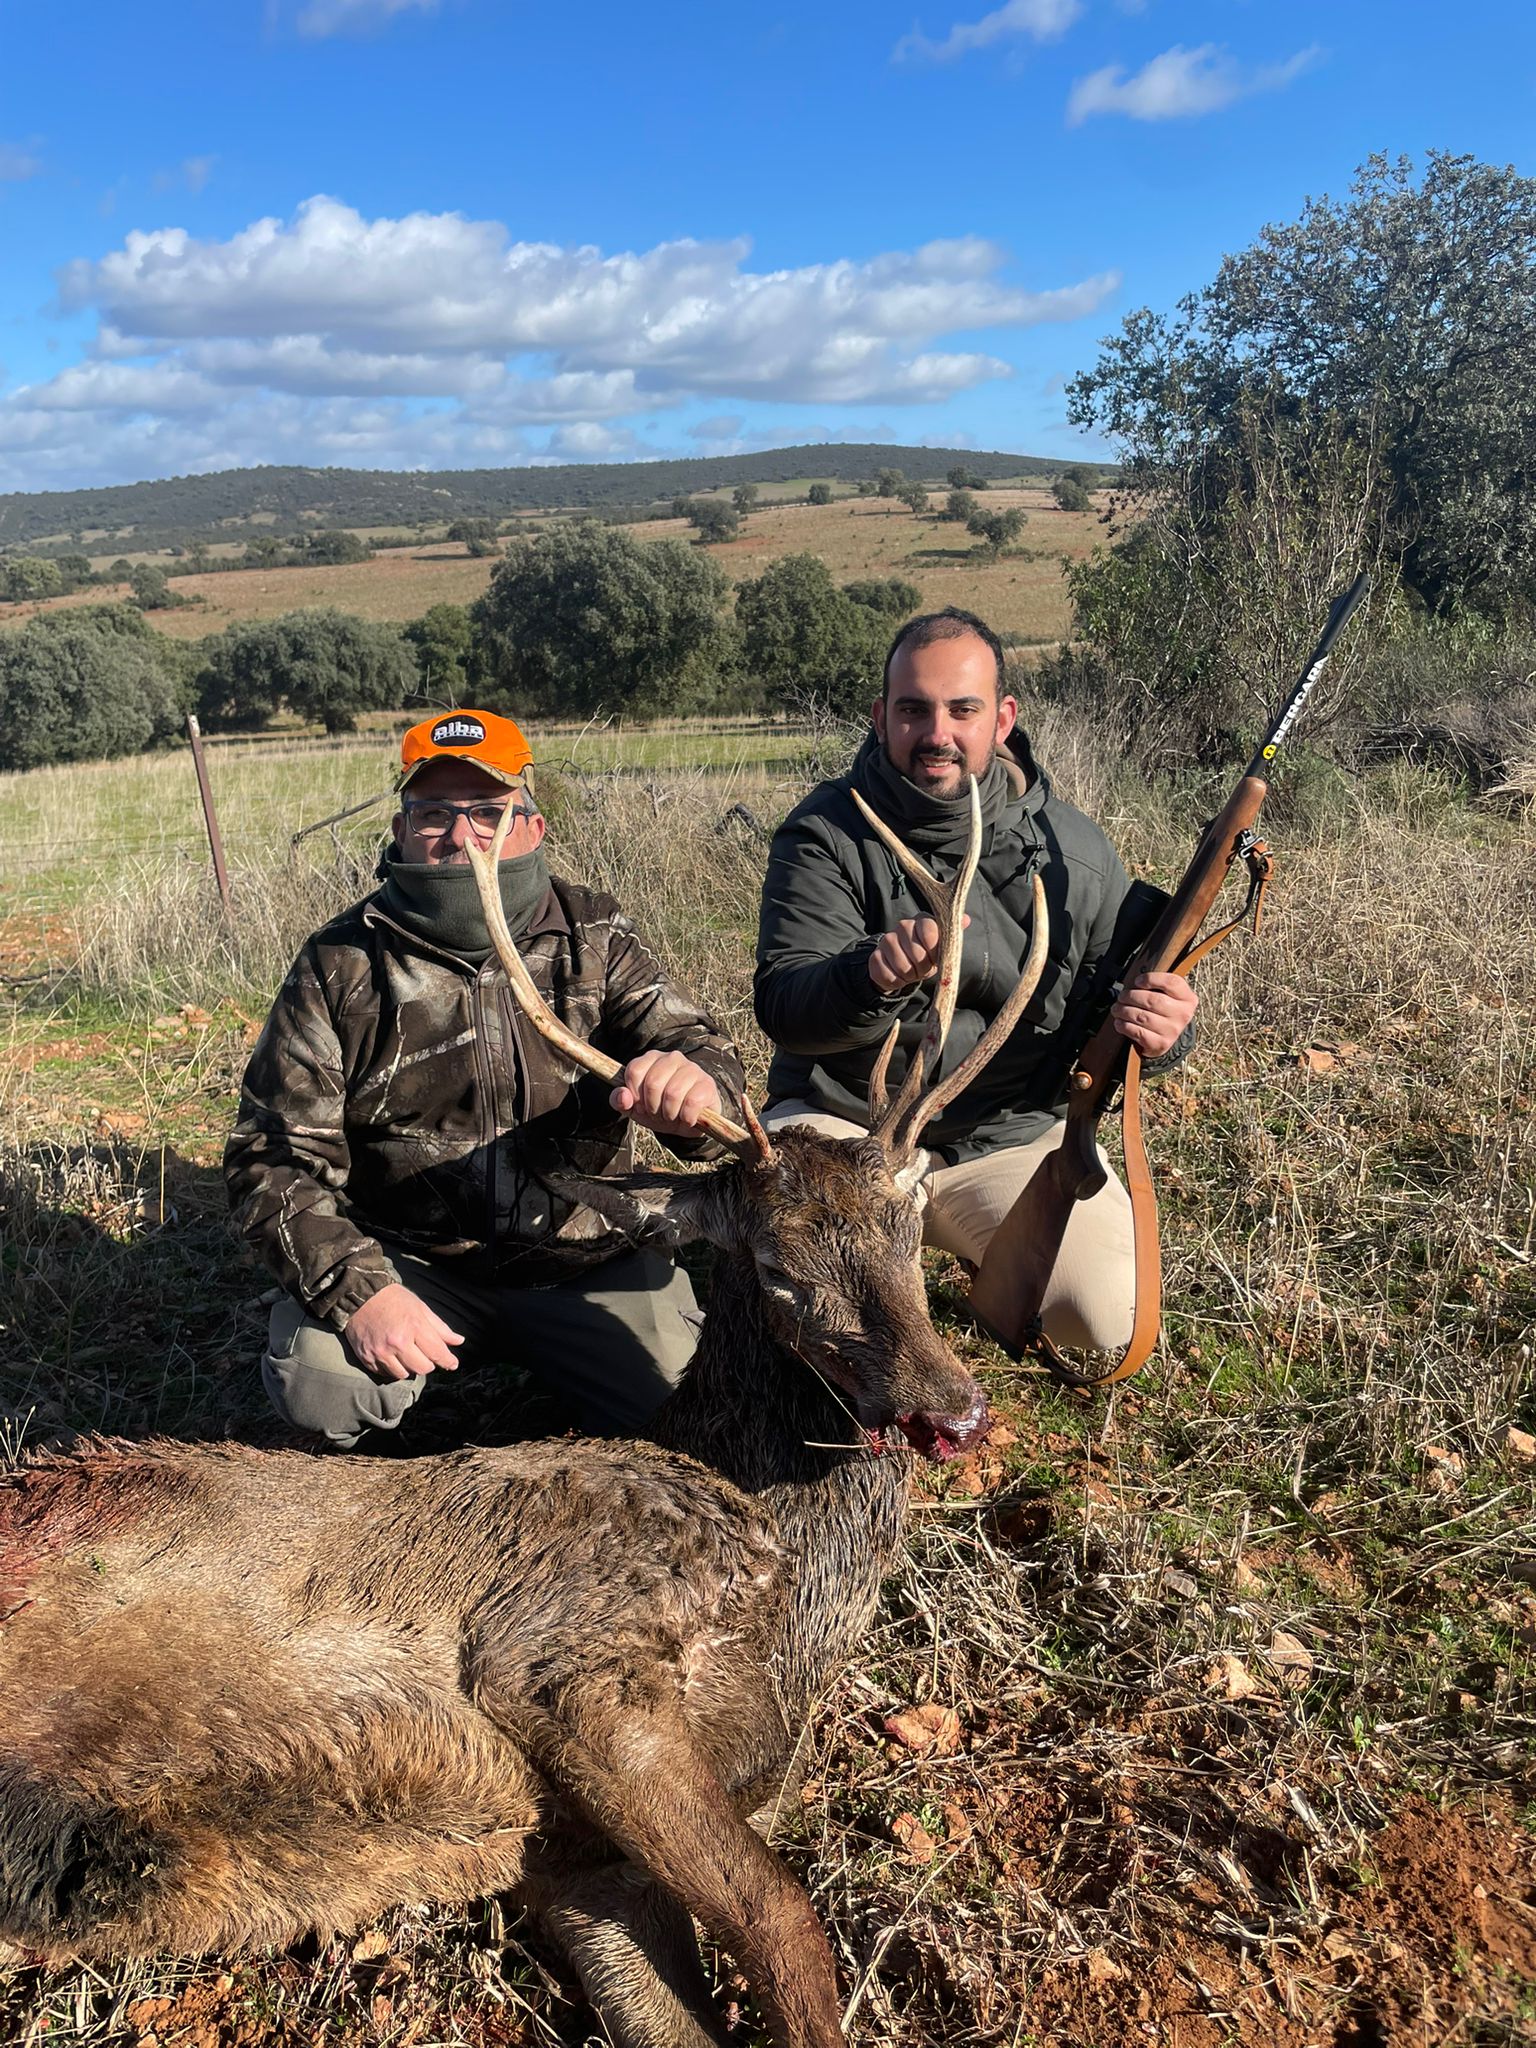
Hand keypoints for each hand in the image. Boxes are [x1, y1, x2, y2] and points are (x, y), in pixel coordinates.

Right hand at [344, 1283, 463, 1381]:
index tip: (452, 1364)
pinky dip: (391, 1369)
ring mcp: (380, 1351)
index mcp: (414, 1327)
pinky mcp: (366, 1357)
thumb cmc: (394, 1299)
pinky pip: (384, 1374)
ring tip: (406, 1354)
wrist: (360, 1295)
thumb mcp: (420, 1308)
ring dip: (408, 1367)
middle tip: (424, 1353)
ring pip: (402, 1374)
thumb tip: (459, 1341)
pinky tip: (392, 1357)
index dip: (448, 1361)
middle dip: (427, 1363)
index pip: (437, 1353)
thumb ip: (440, 1328)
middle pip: (422, 1368)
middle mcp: (397, 1342)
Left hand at [611, 1050, 721, 1137]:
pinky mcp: (707, 1084)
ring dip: (669, 1114)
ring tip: (672, 1115)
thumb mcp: (635, 1108)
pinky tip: (687, 1118)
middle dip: (652, 1107)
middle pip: (653, 1083)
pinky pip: (692, 1102)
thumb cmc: (659, 1109)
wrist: (690, 1120)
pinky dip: (686, 1118)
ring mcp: (692, 1069)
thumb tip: (623, 1097)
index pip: (634, 1071)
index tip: (641, 1105)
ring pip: (673, 1093)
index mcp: (651, 1058)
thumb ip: (620, 1101)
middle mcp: (672, 1058)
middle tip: (658, 1113)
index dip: (635, 1095)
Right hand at [868, 913, 970, 993]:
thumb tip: (966, 919)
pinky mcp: (875, 957)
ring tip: (912, 972)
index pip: (929, 931)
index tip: (936, 958)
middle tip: (923, 967)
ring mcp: (887, 940)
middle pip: (917, 953)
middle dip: (923, 967)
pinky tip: (900, 976)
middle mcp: (903, 925)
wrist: (905, 966)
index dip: (934, 950)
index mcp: (922, 920)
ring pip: (903, 966)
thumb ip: (953, 933)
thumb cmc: (928, 954)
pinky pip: (889, 976)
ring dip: (910, 976)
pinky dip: (897, 982)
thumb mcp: (943, 945)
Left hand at [1112, 972, 1197, 1058]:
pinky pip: (1138, 1032)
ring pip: (1142, 1017)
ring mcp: (1173, 1031)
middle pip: (1153, 1000)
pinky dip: (1124, 1026)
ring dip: (1124, 1011)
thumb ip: (1157, 985)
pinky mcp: (1161, 1044)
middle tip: (1122, 996)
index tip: (1137, 981)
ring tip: (1117, 1009)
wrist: (1166, 1038)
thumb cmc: (1163, 1012)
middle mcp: (1183, 1014)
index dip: (1151, 979)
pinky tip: (1119, 1022)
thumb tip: (1134, 981)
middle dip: (1131, 996)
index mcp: (1188, 998)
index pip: (1172, 982)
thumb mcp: (1168, 996)